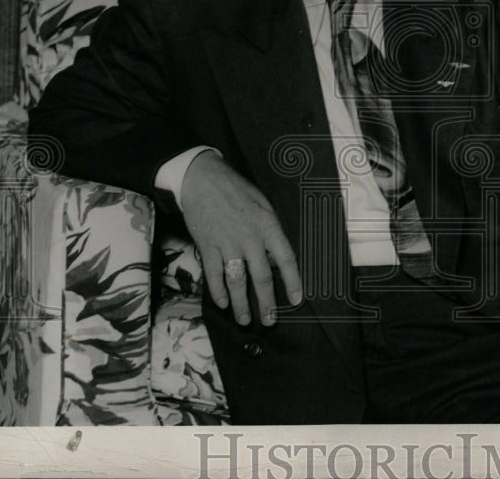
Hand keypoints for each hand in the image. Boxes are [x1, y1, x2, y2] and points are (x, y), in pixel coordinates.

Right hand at [180, 151, 301, 325]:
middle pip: (262, 277)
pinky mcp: (208, 246)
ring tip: (244, 319)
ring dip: (241, 304)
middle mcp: (250, 238)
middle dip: (266, 303)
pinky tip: (223, 303)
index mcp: (268, 226)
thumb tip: (275, 256)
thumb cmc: (236, 190)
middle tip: (269, 321)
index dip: (293, 281)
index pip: (286, 259)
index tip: (296, 299)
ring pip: (237, 281)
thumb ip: (270, 230)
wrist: (203, 179)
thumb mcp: (263, 205)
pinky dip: (218, 292)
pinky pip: (214, 275)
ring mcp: (228, 243)